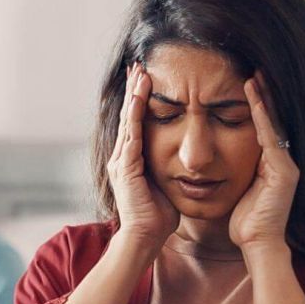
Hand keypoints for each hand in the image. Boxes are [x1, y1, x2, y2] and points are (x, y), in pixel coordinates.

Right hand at [107, 61, 178, 247]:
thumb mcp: (165, 185)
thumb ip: (167, 169)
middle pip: (128, 116)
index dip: (140, 101)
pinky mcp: (126, 168)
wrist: (145, 238)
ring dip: (134, 95)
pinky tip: (139, 97)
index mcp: (131, 161)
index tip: (147, 79)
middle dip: (133, 90)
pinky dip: (135, 114)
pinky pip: (131, 135)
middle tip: (138, 65)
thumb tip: (183, 161)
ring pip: (128, 121)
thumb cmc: (158, 217)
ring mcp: (121, 162)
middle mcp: (121, 158)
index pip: (136, 123)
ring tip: (139, 72)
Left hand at [229, 72, 298, 249]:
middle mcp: (282, 161)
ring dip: (263, 99)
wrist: (257, 244)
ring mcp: (286, 165)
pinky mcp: (284, 172)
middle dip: (263, 94)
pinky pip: (271, 138)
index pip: (263, 127)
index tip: (246, 82)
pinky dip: (262, 117)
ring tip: (254, 75)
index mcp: (271, 164)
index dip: (256, 105)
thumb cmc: (245, 222)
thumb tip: (219, 158)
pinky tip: (254, 98)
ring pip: (273, 124)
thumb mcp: (238, 188)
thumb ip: (235, 170)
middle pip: (272, 120)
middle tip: (254, 68)